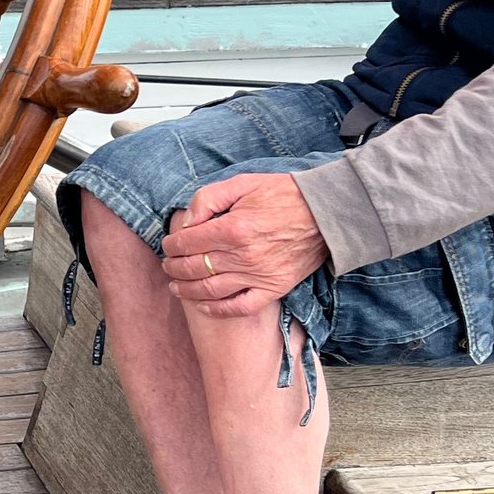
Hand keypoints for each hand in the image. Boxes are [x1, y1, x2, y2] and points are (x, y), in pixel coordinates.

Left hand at [160, 173, 329, 317]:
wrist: (325, 212)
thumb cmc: (284, 194)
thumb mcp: (243, 183)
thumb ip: (209, 198)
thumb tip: (187, 221)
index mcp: (233, 228)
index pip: (188, 242)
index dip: (172, 244)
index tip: (169, 244)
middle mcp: (243, 256)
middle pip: (195, 268)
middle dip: (174, 267)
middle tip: (168, 265)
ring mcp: (258, 275)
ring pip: (210, 290)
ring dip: (187, 290)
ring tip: (176, 286)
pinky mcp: (273, 288)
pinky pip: (240, 307)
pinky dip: (218, 310)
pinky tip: (204, 306)